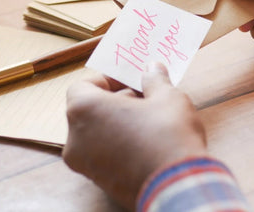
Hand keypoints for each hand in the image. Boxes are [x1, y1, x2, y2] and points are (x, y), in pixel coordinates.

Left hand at [62, 62, 206, 210]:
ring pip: (97, 135)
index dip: (108, 80)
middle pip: (89, 111)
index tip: (131, 80)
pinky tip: (149, 144)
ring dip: (119, 124)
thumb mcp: (167, 97)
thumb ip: (155, 80)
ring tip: (150, 121)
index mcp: (84, 111)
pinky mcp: (101, 183)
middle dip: (117, 102)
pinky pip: (106, 156)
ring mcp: (86, 165)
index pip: (82, 86)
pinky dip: (121, 146)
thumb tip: (152, 68)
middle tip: (146, 98)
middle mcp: (76, 139)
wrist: (177, 185)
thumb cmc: (168, 135)